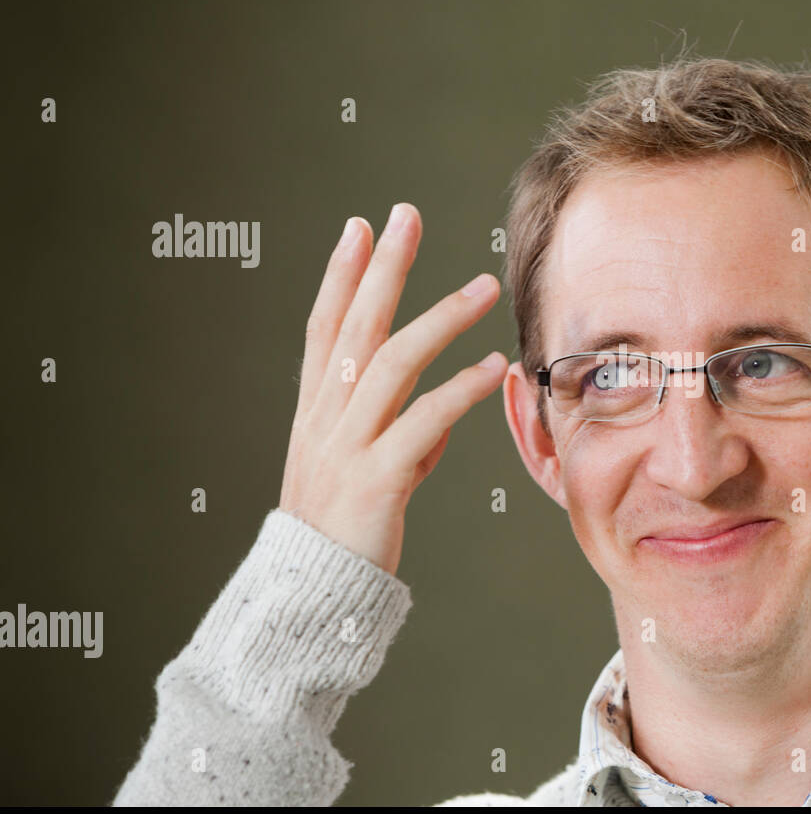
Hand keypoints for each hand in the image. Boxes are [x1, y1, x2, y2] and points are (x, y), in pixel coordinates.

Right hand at [278, 203, 506, 574]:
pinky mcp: (376, 481)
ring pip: (390, 364)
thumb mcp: (363, 473)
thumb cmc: (345, 533)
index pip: (324, 328)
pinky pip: (421, 423)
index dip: (341, 276)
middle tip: (403, 216)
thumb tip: (440, 415)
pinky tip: (492, 366)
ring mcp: (345, 448)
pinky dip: (459, 390)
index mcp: (315, 414)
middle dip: (381, 268)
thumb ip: (398, 438)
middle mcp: (324, 421)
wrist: (314, 597)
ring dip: (438, 318)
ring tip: (480, 285)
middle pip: (354, 328)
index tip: (360, 227)